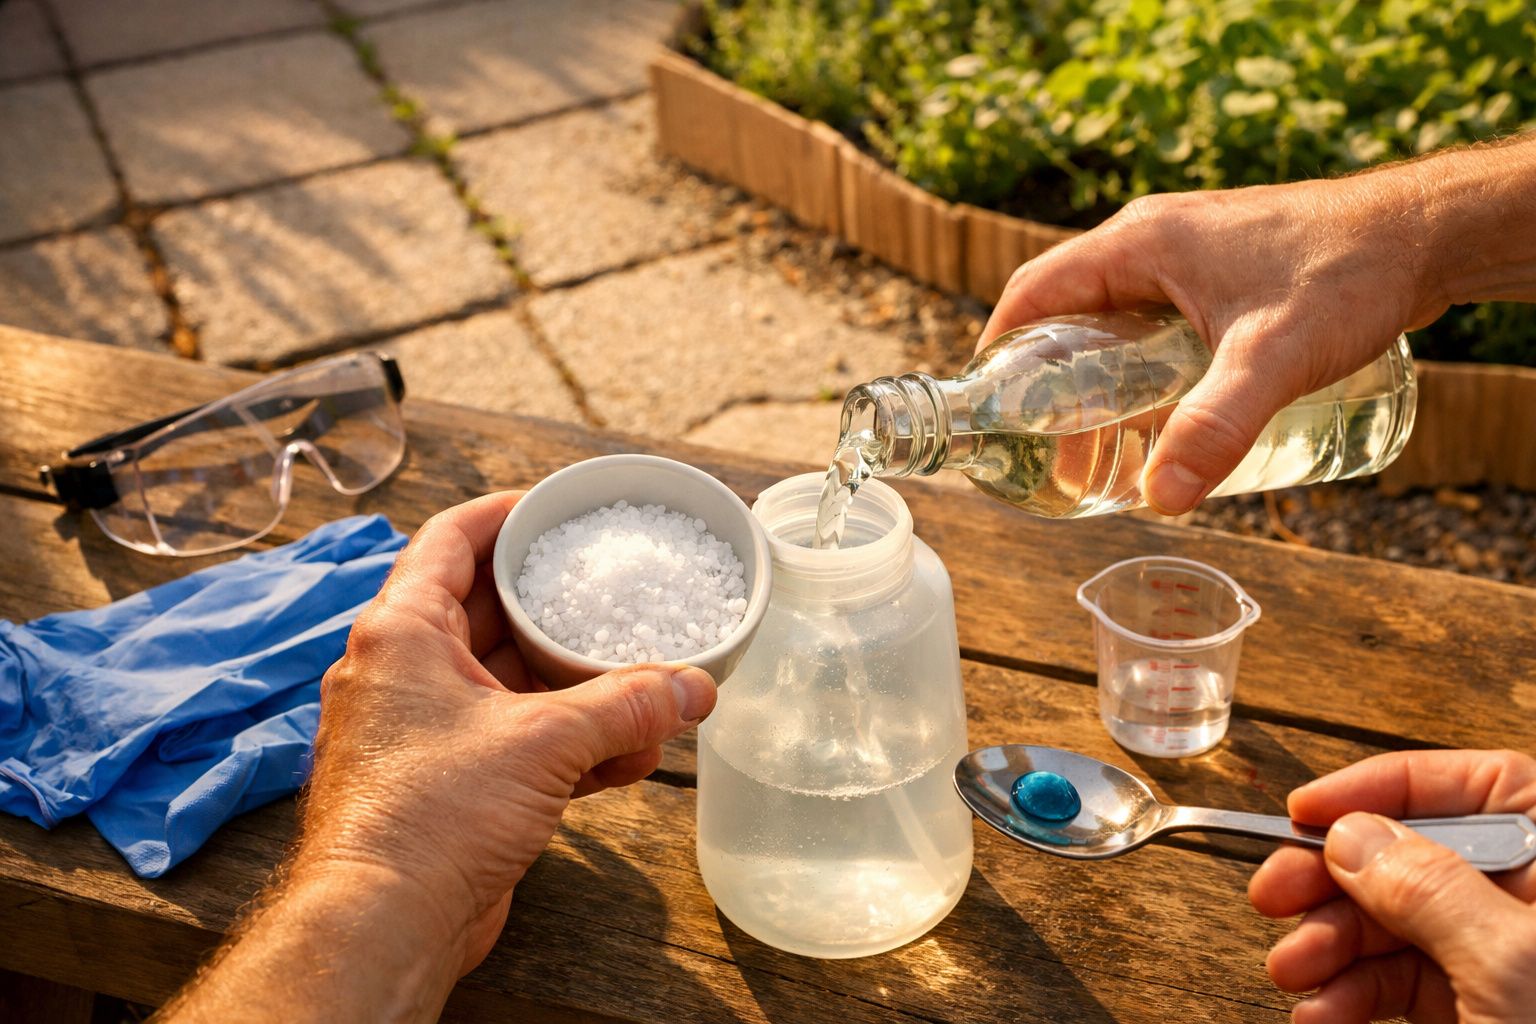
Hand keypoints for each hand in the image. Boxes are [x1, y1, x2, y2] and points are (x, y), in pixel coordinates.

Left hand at [159, 492, 718, 1023]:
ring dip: (579, 691)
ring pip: (511, 685)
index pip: (451, 540)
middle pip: (492, 613)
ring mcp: (423, 730)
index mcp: (403, 632)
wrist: (382, 926)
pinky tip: (626, 758)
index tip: (552, 507)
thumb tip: (694, 687)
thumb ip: (627, 707)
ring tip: (643, 690)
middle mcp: (405, 673)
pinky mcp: (447, 784)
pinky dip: (568, 746)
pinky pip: (516, 742)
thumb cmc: (425, 819)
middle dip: (562, 615)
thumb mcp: (544, 742)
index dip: (505, 514)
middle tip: (615, 595)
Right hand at [978, 172, 1436, 513]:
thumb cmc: (1349, 274)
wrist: (1426, 233)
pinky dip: (1140, 365)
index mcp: (1139, 241)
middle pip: (1068, 312)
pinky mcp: (1219, 272)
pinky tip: (1165, 412)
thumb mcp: (1272, 358)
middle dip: (1052, 381)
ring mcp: (1186, 253)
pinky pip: (1153, 319)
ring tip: (1105, 445)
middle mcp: (1152, 239)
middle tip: (1054, 448)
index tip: (991, 407)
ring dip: (1099, 377)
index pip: (1033, 291)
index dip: (1000, 349)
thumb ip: (1215, 427)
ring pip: (1114, 318)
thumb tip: (1159, 500)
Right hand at [1248, 750, 1535, 1022]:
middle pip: (1422, 856)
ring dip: (1332, 948)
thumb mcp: (1509, 966)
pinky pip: (1406, 985)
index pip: (1480, 786)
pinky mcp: (1486, 1012)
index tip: (1306, 814)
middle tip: (1273, 896)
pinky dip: (1354, 997)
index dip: (1385, 789)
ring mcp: (1511, 962)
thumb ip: (1429, 889)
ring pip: (1402, 926)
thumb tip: (1355, 835)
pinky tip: (1320, 1013)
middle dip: (1338, 882)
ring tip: (1290, 972)